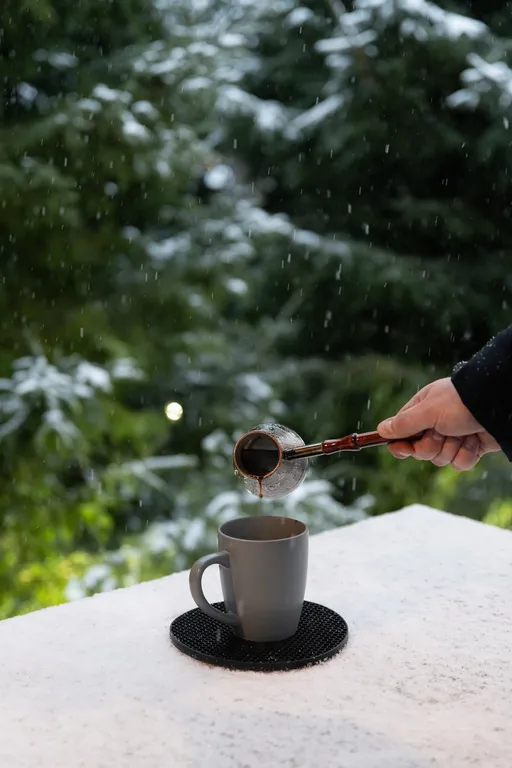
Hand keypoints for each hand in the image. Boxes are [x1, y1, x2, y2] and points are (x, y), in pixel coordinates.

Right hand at [377, 378, 500, 470]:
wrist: (497, 406)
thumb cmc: (460, 402)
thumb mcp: (428, 411)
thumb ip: (404, 423)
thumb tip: (381, 430)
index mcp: (423, 411)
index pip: (403, 433)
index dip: (401, 444)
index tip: (401, 450)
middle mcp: (436, 424)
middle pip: (420, 450)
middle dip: (431, 446)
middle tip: (440, 433)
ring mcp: (454, 437)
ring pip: (440, 459)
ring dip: (451, 449)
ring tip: (462, 434)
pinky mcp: (470, 448)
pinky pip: (459, 463)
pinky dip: (466, 455)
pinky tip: (473, 442)